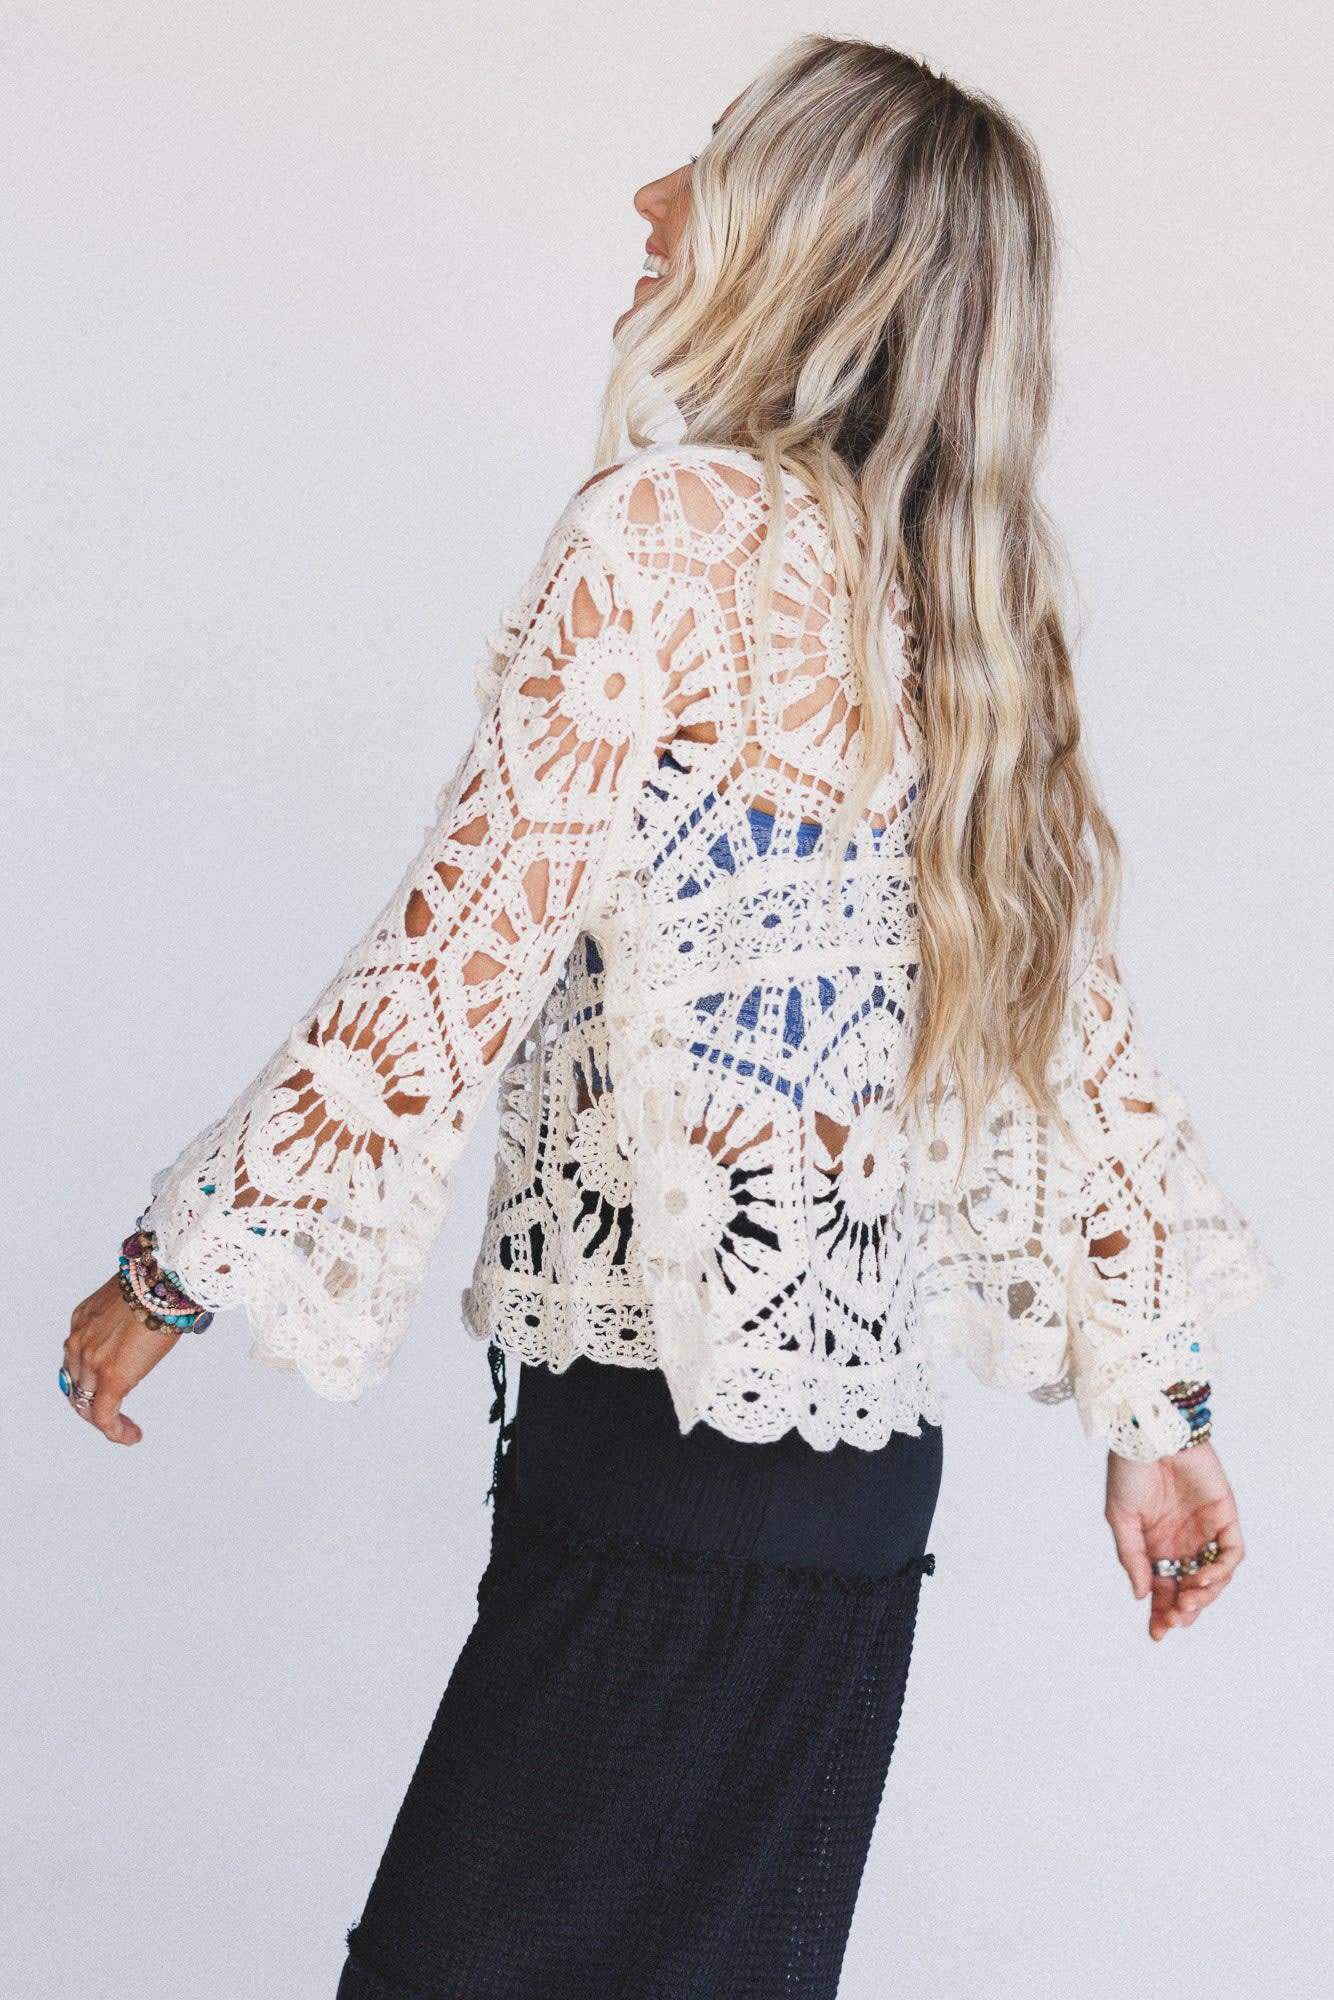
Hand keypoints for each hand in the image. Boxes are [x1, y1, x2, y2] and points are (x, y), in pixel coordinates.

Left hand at [62, 1275, 181, 1444]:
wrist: (162, 1282)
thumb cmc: (157, 1285)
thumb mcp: (128, 1302)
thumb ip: (124, 1323)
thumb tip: (141, 1334)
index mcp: (82, 1322)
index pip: (75, 1360)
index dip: (87, 1379)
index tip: (102, 1389)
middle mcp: (79, 1342)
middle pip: (77, 1385)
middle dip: (92, 1404)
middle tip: (112, 1416)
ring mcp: (91, 1361)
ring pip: (87, 1404)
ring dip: (105, 1419)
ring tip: (126, 1429)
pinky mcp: (111, 1378)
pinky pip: (104, 1416)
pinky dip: (115, 1431)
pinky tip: (131, 1436)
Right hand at [1104, 1441, 1243, 1641]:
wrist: (1149, 1432)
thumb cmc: (1128, 1469)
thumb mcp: (1119, 1517)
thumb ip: (1131, 1557)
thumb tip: (1142, 1595)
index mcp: (1155, 1545)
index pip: (1163, 1589)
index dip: (1160, 1613)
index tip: (1157, 1634)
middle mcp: (1182, 1542)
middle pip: (1190, 1589)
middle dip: (1184, 1611)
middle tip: (1174, 1621)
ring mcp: (1205, 1531)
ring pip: (1214, 1578)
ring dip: (1203, 1596)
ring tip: (1187, 1601)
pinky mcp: (1225, 1516)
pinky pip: (1231, 1553)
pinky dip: (1222, 1571)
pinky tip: (1202, 1579)